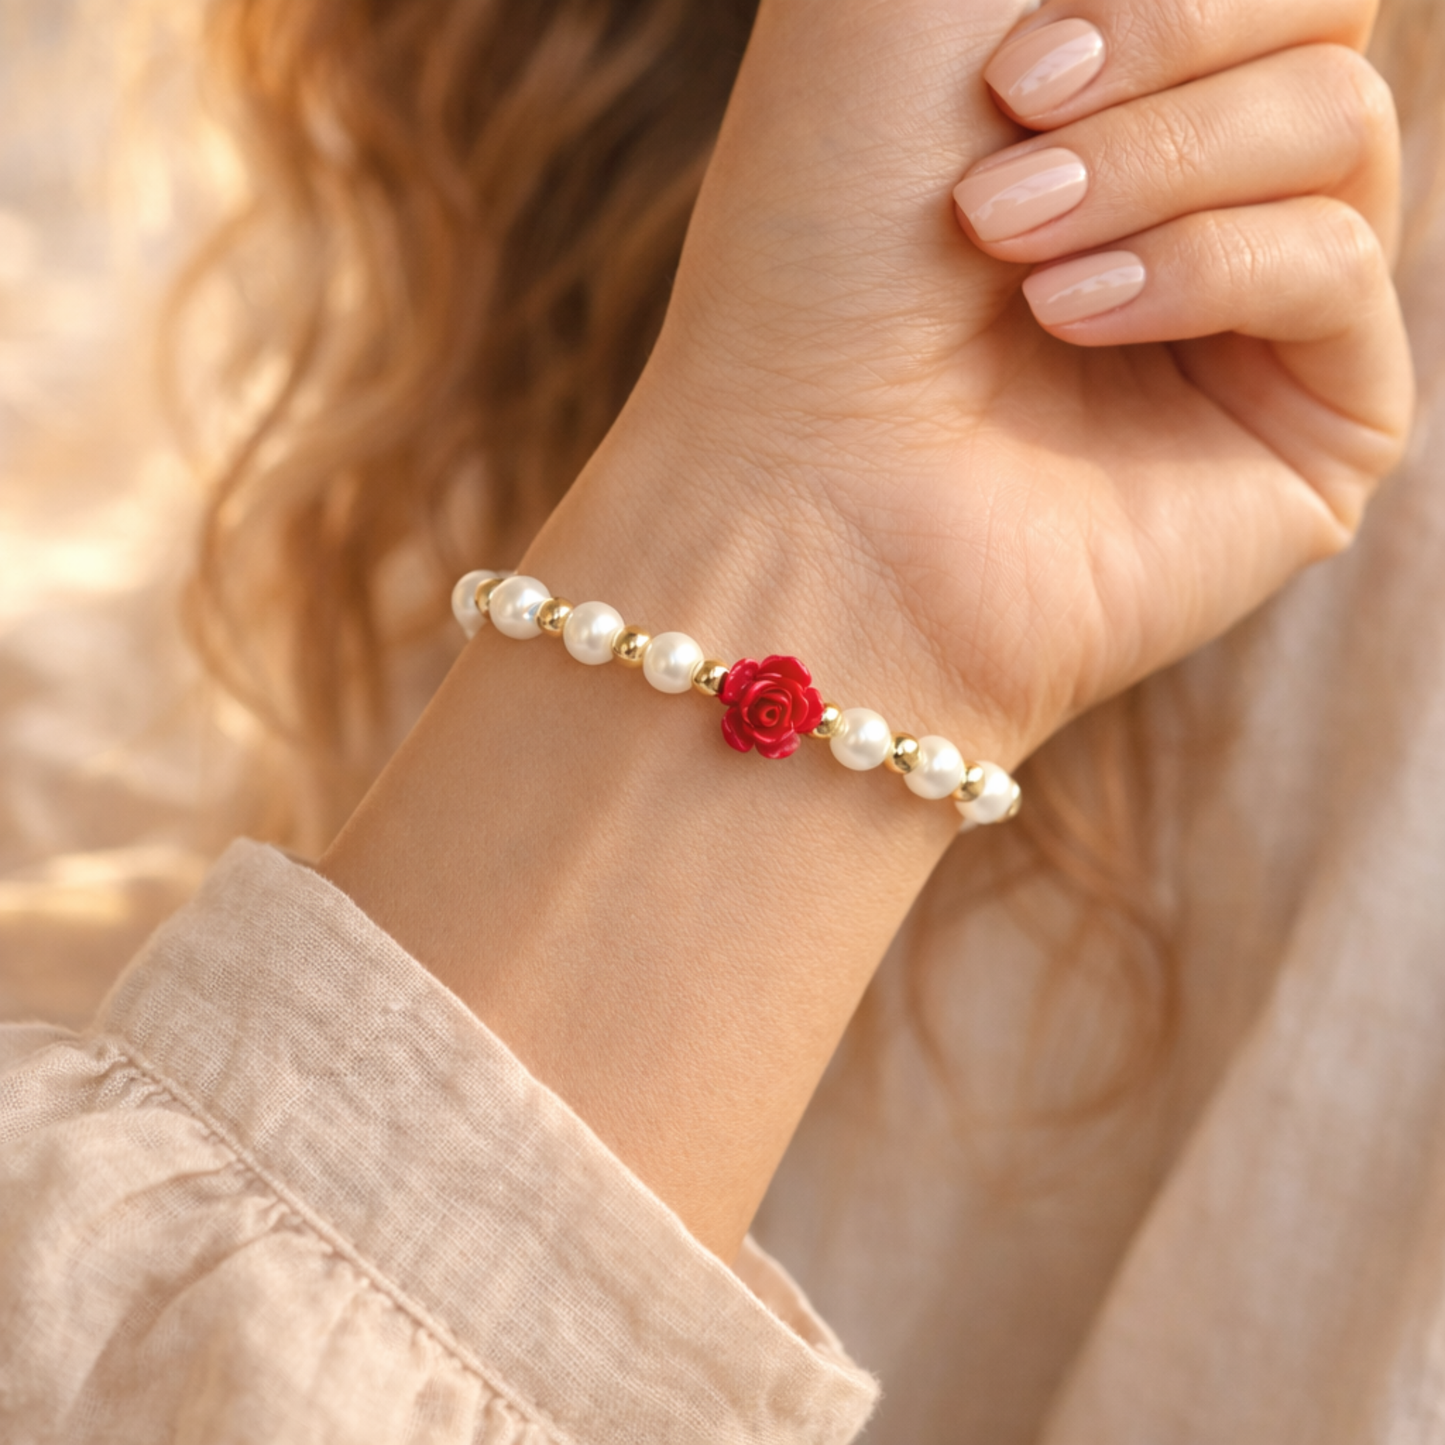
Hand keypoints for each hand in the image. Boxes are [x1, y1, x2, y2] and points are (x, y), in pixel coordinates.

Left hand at [327, 0, 1411, 1257]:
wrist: (783, 525)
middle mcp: (1197, 236)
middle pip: (1307, 36)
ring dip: (1172, 153)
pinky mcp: (1311, 442)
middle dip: (1154, 57)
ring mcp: (1259, 345)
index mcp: (1116, 139)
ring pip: (1346, 137)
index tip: (994, 51)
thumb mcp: (880, 37)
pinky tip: (1075, 307)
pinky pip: (1352, 268)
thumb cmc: (797, 286)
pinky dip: (1218, 254)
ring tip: (1007, 241)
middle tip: (988, 153)